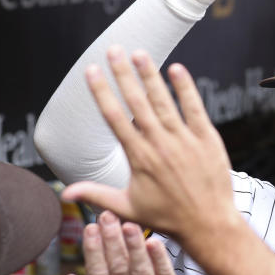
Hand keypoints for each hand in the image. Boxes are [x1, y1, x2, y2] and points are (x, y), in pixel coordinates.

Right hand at [62, 46, 239, 248]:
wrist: (209, 225)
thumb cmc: (167, 218)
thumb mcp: (127, 207)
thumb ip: (96, 194)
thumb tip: (65, 192)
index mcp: (138, 157)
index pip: (114, 117)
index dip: (101, 91)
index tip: (91, 70)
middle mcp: (159, 144)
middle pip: (136, 101)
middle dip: (123, 73)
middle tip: (113, 49)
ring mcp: (184, 140)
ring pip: (163, 100)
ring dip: (150, 75)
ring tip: (140, 53)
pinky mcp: (207, 139)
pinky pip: (194, 108)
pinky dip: (185, 88)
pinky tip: (176, 68)